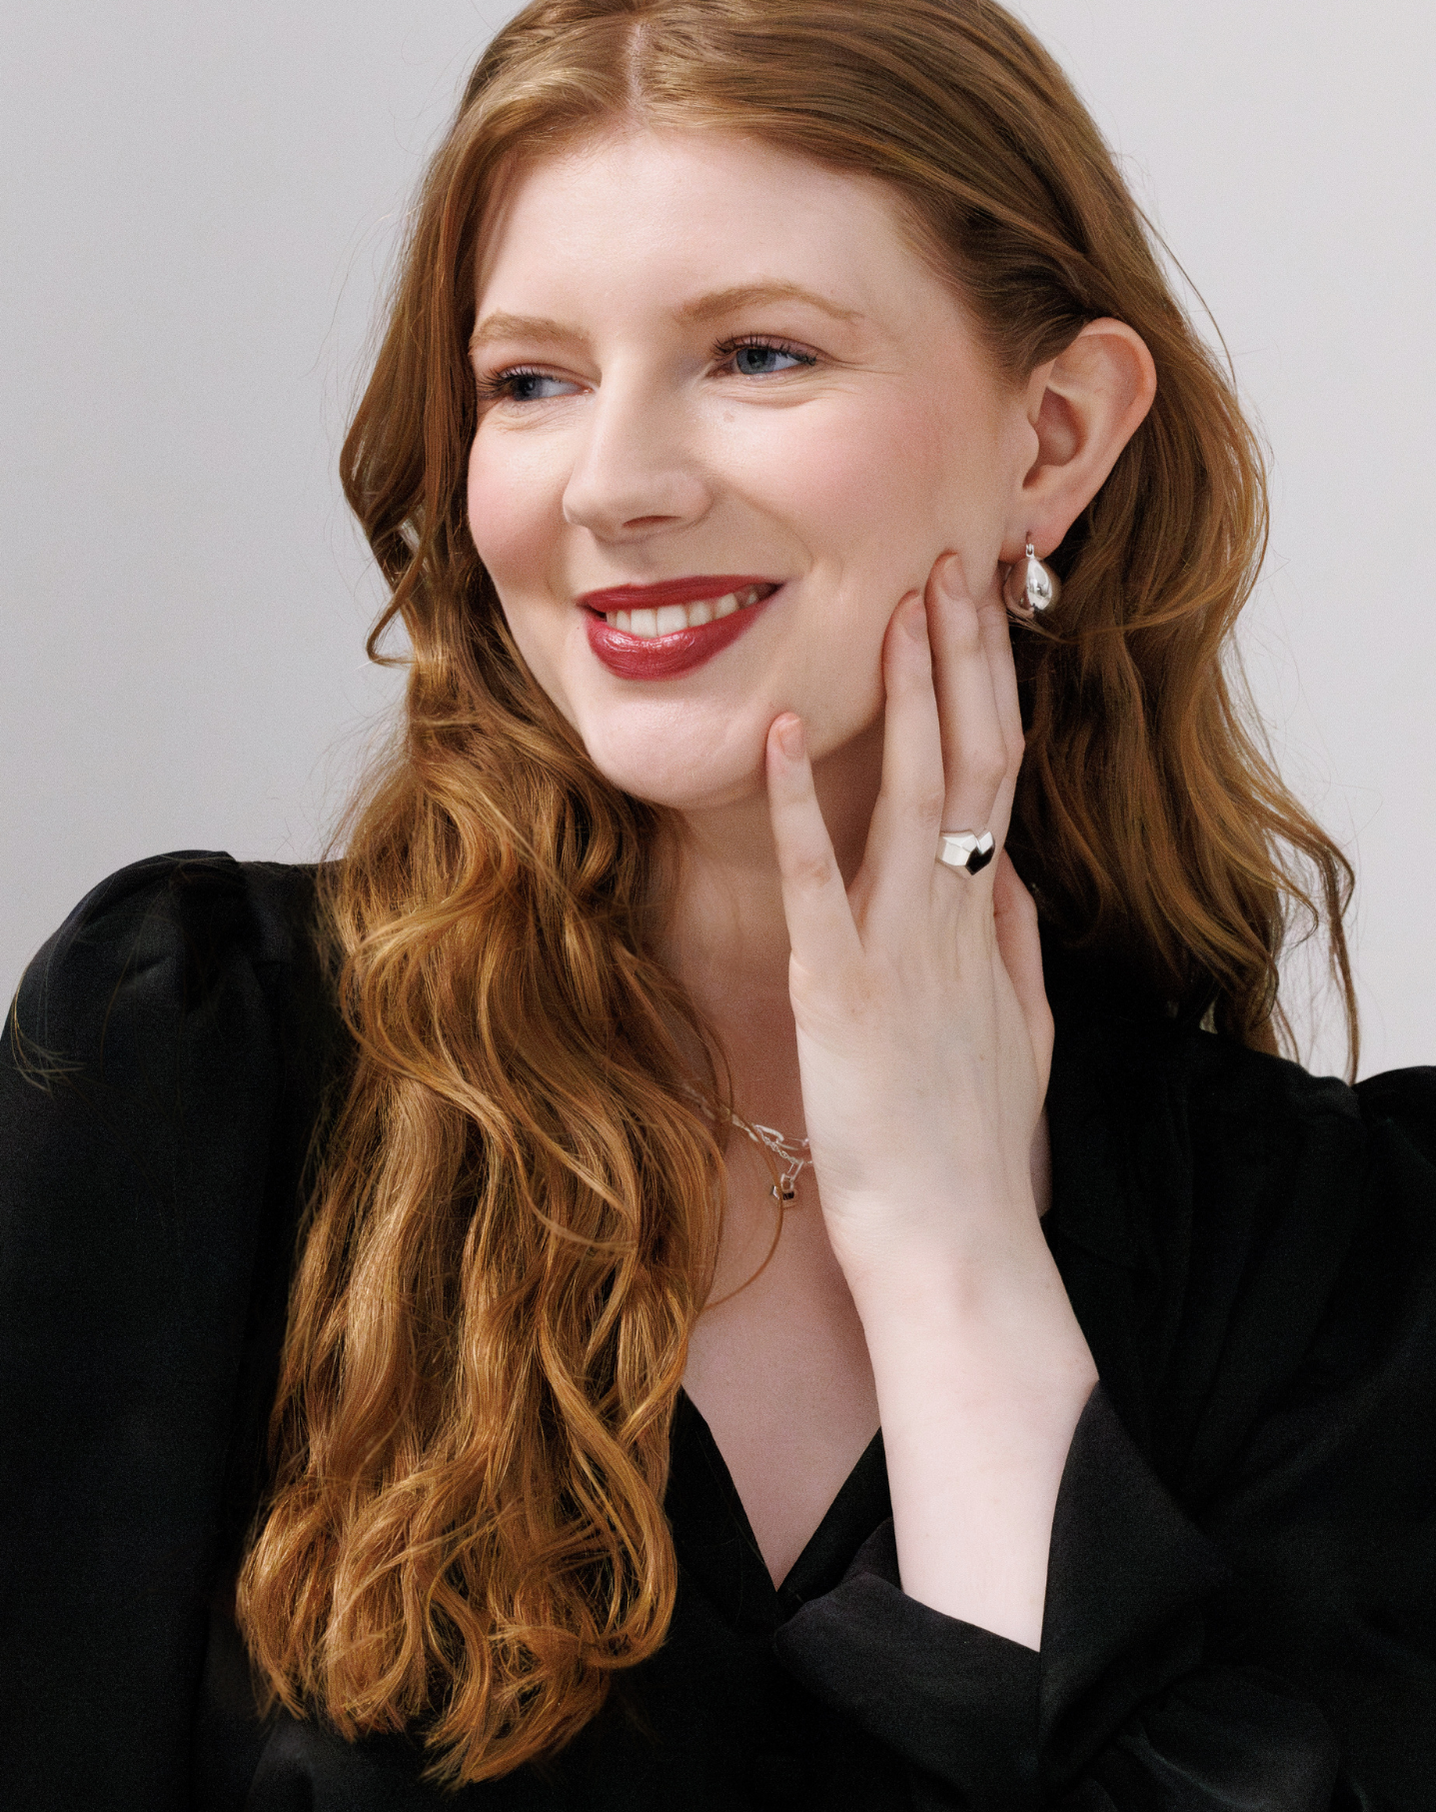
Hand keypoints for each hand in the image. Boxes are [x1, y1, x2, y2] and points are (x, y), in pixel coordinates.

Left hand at [764, 550, 1050, 1288]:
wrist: (956, 1248)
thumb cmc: (977, 1154)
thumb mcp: (1023, 1039)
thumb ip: (1020, 949)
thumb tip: (1015, 874)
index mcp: (994, 925)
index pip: (1004, 777)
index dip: (995, 688)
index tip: (985, 612)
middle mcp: (960, 920)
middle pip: (976, 760)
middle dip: (965, 658)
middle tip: (952, 563)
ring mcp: (907, 950)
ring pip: (921, 795)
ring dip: (910, 696)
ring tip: (901, 604)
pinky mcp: (845, 993)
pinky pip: (822, 882)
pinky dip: (804, 806)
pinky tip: (788, 734)